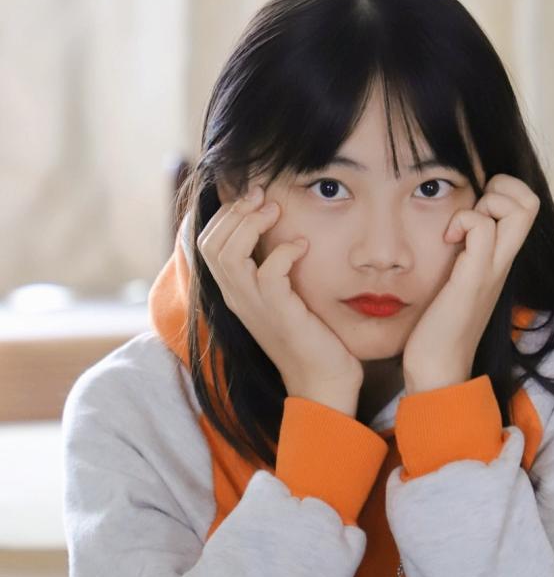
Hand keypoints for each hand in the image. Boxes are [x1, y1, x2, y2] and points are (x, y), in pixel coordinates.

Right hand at [197, 187, 363, 403]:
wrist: (323, 381)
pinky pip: (269, 273)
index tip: (254, 197)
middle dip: (235, 211)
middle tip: (263, 195)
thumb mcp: (283, 296)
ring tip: (275, 211)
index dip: (226, 214)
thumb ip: (273, 267)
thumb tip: (278, 230)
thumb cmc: (309, 336)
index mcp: (234, 291)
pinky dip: (284, 251)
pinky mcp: (279, 313)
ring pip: (228, 255)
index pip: (207, 243)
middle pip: (211, 244)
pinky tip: (302, 245)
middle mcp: (237, 298)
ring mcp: (254, 307)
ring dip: (251, 225)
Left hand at [402, 175, 539, 391]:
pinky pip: (483, 230)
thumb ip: (464, 256)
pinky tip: (447, 242)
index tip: (473, 209)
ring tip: (458, 229)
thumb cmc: (440, 326)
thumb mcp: (458, 280)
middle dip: (502, 186)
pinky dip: (464, 222)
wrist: (438, 368)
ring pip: (518, 209)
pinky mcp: (473, 279)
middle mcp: (504, 262)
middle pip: (532, 201)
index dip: (504, 191)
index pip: (527, 206)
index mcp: (501, 260)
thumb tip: (453, 230)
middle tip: (472, 210)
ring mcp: (492, 269)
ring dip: (483, 203)